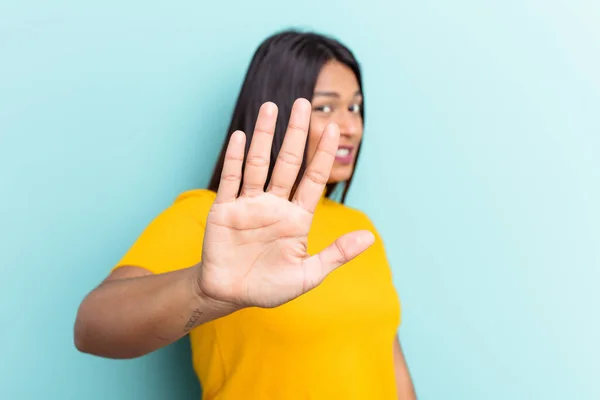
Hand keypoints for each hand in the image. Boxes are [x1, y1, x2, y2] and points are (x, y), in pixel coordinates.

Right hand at [196, 98, 374, 308]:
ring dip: (264, 137)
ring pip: (258, 164)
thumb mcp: (308, 275)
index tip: (333, 128)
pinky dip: (234, 158)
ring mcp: (249, 204)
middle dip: (296, 134)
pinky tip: (240, 136)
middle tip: (303, 104)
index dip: (323, 154)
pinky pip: (230, 180)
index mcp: (297, 218)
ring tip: (272, 108)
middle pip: (288, 163)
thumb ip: (337, 254)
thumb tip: (370, 237)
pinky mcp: (225, 210)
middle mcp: (275, 205)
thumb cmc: (270, 287)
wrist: (230, 295)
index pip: (313, 179)